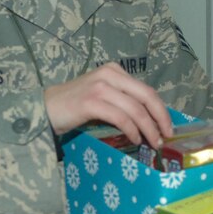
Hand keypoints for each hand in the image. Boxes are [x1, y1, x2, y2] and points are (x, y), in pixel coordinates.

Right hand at [44, 62, 173, 144]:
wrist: (45, 109)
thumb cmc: (75, 106)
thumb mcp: (103, 96)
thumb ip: (123, 101)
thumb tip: (150, 120)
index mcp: (115, 71)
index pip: (146, 90)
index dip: (161, 109)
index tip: (168, 126)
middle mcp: (110, 74)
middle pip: (146, 96)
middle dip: (161, 117)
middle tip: (167, 135)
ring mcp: (100, 87)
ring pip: (135, 109)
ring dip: (148, 128)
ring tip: (153, 142)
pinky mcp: (91, 102)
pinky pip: (120, 117)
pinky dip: (132, 130)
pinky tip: (134, 139)